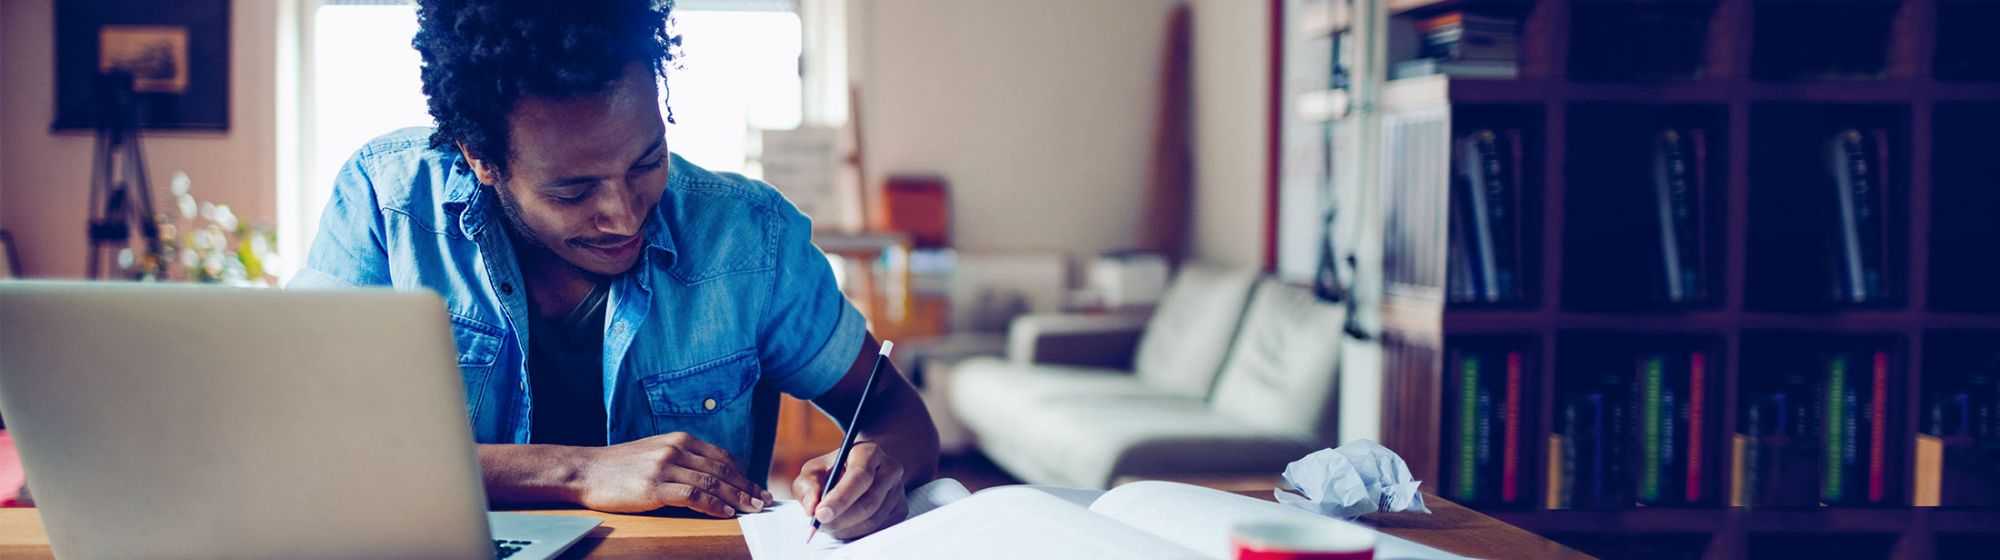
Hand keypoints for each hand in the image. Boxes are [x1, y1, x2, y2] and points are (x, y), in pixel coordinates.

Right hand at [568, 432, 772, 516]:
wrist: (584, 470)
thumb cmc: (618, 466)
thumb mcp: (654, 452)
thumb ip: (681, 459)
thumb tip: (710, 477)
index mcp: (678, 439)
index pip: (721, 457)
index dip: (743, 474)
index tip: (756, 487)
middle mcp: (675, 449)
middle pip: (722, 470)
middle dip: (746, 487)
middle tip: (763, 501)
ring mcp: (665, 467)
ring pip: (712, 483)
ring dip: (737, 498)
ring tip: (752, 510)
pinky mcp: (654, 487)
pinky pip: (693, 496)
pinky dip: (714, 505)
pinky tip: (726, 513)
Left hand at [791, 442, 909, 539]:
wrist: (863, 470)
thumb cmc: (836, 470)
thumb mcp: (815, 469)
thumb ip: (808, 485)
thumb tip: (811, 508)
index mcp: (869, 452)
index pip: (859, 476)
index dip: (840, 498)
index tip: (820, 514)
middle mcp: (890, 470)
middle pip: (868, 502)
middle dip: (840, 518)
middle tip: (819, 524)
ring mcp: (898, 491)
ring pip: (872, 520)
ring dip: (845, 528)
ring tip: (828, 523)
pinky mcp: (900, 510)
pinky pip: (877, 530)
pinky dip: (855, 533)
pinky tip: (844, 525)